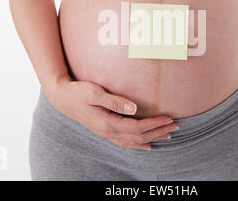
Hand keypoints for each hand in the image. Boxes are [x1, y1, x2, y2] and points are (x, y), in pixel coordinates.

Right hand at [46, 77, 178, 149]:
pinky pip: (124, 143)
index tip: (169, 118)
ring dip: (152, 138)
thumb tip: (134, 108)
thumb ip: (114, 101)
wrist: (61, 98)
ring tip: (167, 136)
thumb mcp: (94, 92)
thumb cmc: (77, 91)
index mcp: (107, 123)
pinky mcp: (104, 131)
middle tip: (176, 126)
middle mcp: (107, 132)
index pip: (137, 127)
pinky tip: (146, 145)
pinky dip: (138, 145)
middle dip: (158, 131)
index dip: (154, 124)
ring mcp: (105, 133)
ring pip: (133, 141)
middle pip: (138, 136)